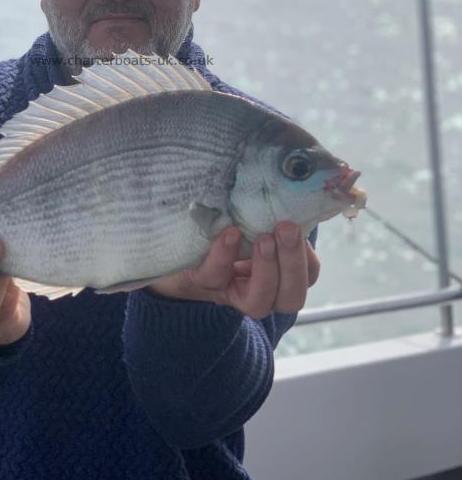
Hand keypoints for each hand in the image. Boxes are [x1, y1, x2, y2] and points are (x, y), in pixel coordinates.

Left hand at [148, 222, 319, 317]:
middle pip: (290, 298)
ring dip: (266, 269)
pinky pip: (215, 276)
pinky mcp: (201, 283)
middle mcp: (258, 290)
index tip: (299, 225)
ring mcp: (229, 291)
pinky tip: (228, 234)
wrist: (172, 241)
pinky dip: (223, 256)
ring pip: (259, 302)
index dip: (307, 258)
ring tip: (262, 238)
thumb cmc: (220, 222)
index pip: (307, 276)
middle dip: (292, 264)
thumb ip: (270, 209)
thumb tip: (290, 178)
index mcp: (278, 272)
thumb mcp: (250, 215)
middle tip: (285, 229)